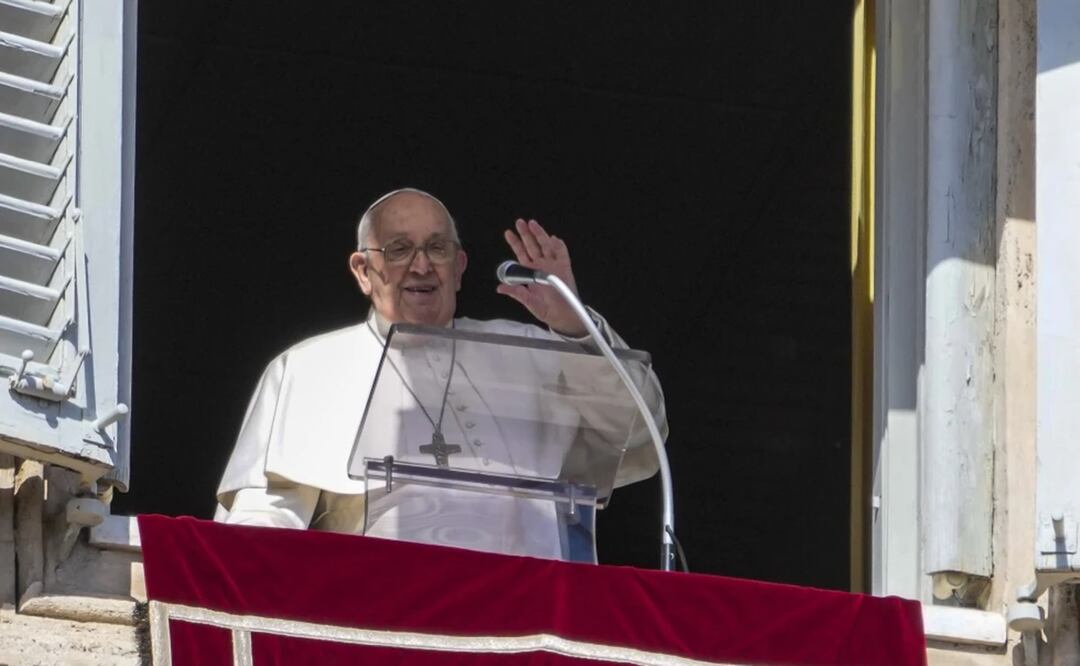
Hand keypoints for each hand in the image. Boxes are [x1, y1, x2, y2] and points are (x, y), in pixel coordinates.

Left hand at [497, 219, 587, 336]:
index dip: (515, 243)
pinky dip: (558, 246)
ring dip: (540, 235)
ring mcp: (553, 265)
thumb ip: (516, 293)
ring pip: (546, 246)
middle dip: (526, 234)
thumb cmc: (546, 309)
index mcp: (530, 272)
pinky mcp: (565, 268)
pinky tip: (553, 239)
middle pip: (533, 246)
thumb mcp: (528, 302)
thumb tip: (500, 288)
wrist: (562, 316)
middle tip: (520, 223)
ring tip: (533, 225)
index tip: (508, 233)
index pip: (521, 254)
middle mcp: (541, 266)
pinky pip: (562, 253)